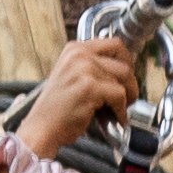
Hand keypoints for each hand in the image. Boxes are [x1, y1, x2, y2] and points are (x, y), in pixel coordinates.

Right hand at [15, 36, 137, 167]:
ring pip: (124, 77)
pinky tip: (115, 118)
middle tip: (128, 95)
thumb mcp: (72, 76)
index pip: (114, 44)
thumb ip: (93, 67)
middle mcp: (79, 54)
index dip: (126, 61)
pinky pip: (119, 95)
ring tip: (120, 108)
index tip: (127, 77)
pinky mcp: (89, 87)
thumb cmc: (57, 109)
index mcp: (74, 49)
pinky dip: (121, 110)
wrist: (42, 128)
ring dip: (127, 96)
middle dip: (130, 80)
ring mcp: (84, 69)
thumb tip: (123, 70)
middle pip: (123, 60)